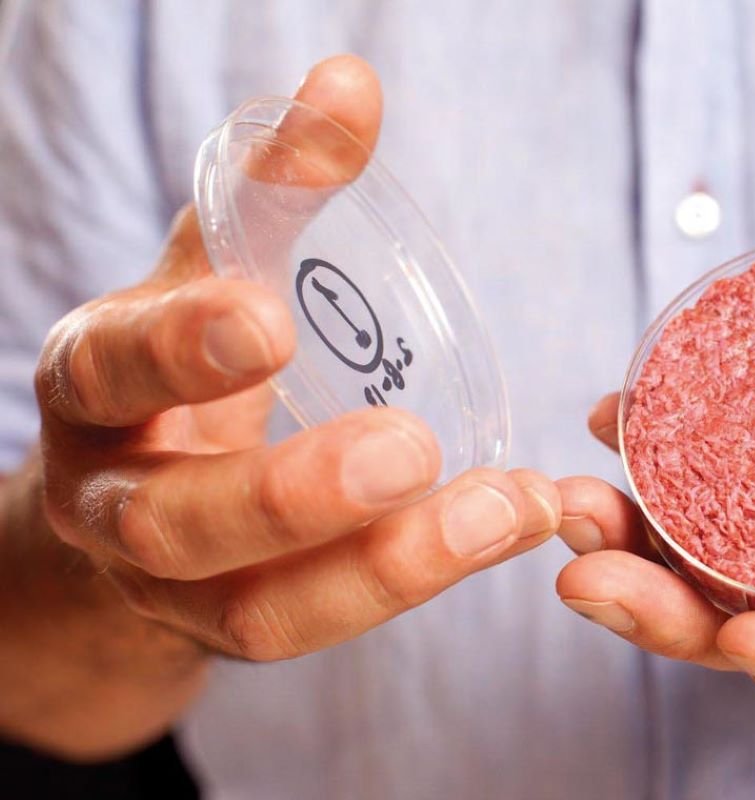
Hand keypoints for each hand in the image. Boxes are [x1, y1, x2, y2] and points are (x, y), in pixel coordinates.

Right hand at [30, 54, 560, 662]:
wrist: (128, 488)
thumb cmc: (182, 362)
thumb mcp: (215, 267)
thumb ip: (275, 186)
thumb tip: (350, 82)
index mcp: (96, 384)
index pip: (113, 368)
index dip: (182, 348)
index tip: (268, 317)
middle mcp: (113, 499)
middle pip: (176, 524)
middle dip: (292, 494)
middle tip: (410, 448)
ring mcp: (172, 589)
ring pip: (258, 614)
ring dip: (389, 568)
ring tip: (509, 508)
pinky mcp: (239, 630)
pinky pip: (320, 629)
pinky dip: (419, 584)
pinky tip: (509, 526)